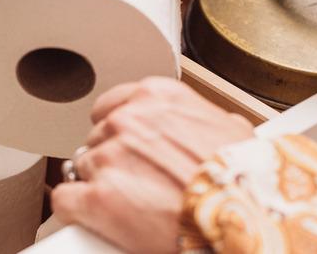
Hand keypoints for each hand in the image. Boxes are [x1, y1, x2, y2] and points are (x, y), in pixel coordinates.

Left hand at [51, 77, 253, 252]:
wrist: (250, 218)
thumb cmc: (246, 181)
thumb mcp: (232, 132)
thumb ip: (201, 121)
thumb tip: (208, 127)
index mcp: (156, 98)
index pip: (110, 106)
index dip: (116, 132)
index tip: (123, 147)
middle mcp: (127, 122)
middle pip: (97, 140)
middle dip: (112, 161)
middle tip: (137, 183)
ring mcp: (110, 158)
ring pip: (81, 168)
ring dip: (99, 186)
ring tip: (131, 204)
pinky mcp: (98, 197)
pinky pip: (65, 200)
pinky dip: (76, 211)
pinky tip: (94, 218)